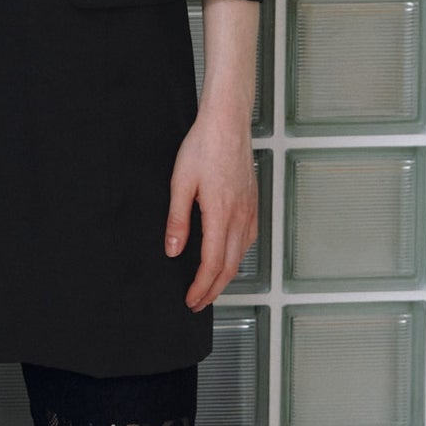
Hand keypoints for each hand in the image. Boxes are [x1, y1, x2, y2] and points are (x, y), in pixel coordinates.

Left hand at [164, 105, 256, 310]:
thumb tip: (172, 250)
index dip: (201, 287)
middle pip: (229, 267)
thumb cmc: (204, 146)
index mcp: (220, 214)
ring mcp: (250, 211)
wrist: (227, 122)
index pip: (212, 263)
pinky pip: (248, 240)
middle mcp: (240, 217)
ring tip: (209, 286)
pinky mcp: (253, 203)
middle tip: (198, 303)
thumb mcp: (181, 182)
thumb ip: (178, 219)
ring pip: (241, 255)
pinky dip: (237, 257)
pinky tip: (227, 256)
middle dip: (213, 290)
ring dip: (226, 276)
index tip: (191, 300)